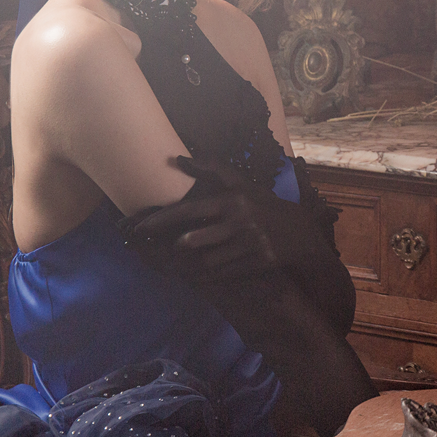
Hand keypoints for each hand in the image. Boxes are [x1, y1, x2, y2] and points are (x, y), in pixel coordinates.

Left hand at [122, 156, 320, 277]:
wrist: (297, 231)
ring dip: (184, 267)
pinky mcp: (256, 263)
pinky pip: (222, 275)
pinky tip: (192, 276)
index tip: (139, 228)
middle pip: (193, 241)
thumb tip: (178, 158)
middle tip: (152, 253)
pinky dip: (204, 278)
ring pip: (205, 262)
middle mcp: (239, 221)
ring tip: (168, 267)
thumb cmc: (263, 204)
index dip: (161, 221)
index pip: (188, 211)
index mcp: (232, 200)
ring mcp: (248, 244)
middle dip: (171, 249)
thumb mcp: (241, 184)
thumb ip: (211, 169)